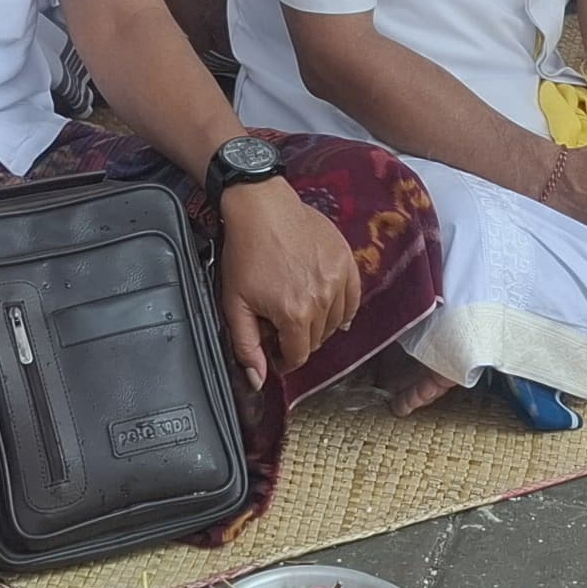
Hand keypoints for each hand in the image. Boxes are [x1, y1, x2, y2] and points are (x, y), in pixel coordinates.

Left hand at [213, 177, 361, 387]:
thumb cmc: (244, 253)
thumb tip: (259, 380)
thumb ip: (246, 346)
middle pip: (317, 340)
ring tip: (299, 311)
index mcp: (294, 314)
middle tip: (280, 327)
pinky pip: (353, 299)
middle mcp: (322, 300)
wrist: (261, 207)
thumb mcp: (234, 303)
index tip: (275, 354)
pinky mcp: (347, 262)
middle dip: (298, 340)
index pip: (298, 355)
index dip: (284, 360)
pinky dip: (343, 308)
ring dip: (319, 325)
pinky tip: (329, 306)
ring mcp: (338, 279)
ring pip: (336, 322)